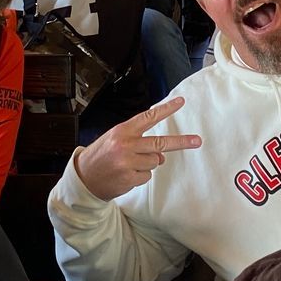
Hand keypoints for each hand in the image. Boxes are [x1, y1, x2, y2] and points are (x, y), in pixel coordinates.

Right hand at [71, 96, 202, 201]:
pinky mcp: (129, 178)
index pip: (148, 117)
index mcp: (122, 131)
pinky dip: (140, 176)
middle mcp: (125, 145)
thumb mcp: (115, 141)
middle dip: (181, 142)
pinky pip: (147, 176)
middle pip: (160, 143)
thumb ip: (138, 142)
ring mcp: (127, 162)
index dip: (166, 109)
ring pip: (154, 161)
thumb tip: (162, 154)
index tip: (181, 102)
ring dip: (146, 164)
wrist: (84, 178)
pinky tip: (126, 175)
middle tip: (197, 141)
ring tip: (128, 165)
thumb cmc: (101, 156)